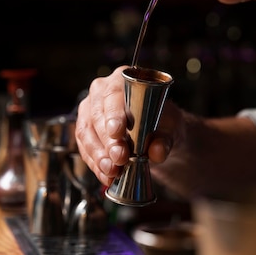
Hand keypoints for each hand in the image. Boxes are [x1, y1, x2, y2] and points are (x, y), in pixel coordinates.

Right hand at [75, 66, 179, 186]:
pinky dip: (95, 163)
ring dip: (99, 155)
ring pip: (86, 133)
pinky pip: (84, 147)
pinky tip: (106, 174)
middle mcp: (101, 91)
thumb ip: (165, 140)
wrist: (158, 132)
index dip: (114, 114)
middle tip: (119, 159)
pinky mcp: (85, 130)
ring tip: (113, 171)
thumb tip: (157, 152)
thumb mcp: (172, 128)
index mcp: (123, 79)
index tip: (118, 133)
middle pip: (97, 115)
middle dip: (108, 141)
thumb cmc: (163, 122)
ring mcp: (89, 109)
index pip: (114, 94)